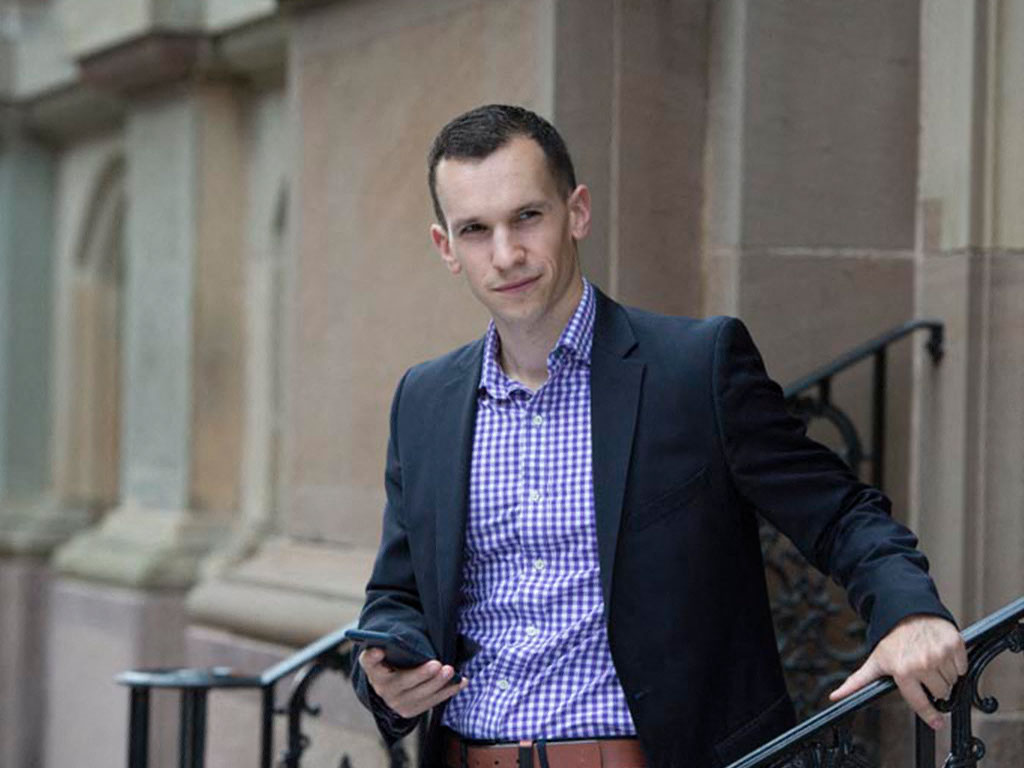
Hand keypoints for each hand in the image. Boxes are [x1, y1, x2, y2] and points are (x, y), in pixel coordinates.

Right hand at [358, 647, 467, 718]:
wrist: (391, 684)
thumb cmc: (393, 660)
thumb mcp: (389, 650)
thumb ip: (392, 643)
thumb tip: (397, 640)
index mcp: (374, 668)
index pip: (368, 661)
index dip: (372, 657)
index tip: (379, 650)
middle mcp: (382, 688)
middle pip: (402, 682)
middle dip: (421, 674)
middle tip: (437, 664)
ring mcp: (396, 702)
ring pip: (420, 695)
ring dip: (438, 684)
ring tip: (450, 671)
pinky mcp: (410, 711)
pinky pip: (431, 702)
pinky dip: (448, 691)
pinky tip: (461, 681)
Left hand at [829, 614, 966, 729]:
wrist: (906, 613)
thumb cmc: (891, 641)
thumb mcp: (874, 662)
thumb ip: (856, 683)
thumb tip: (835, 697)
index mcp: (903, 672)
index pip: (921, 703)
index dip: (930, 716)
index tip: (937, 723)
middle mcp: (922, 664)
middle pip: (941, 693)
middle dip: (935, 687)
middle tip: (924, 672)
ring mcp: (940, 654)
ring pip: (953, 681)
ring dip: (945, 675)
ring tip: (931, 661)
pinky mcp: (954, 644)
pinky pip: (963, 666)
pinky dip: (956, 663)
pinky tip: (941, 654)